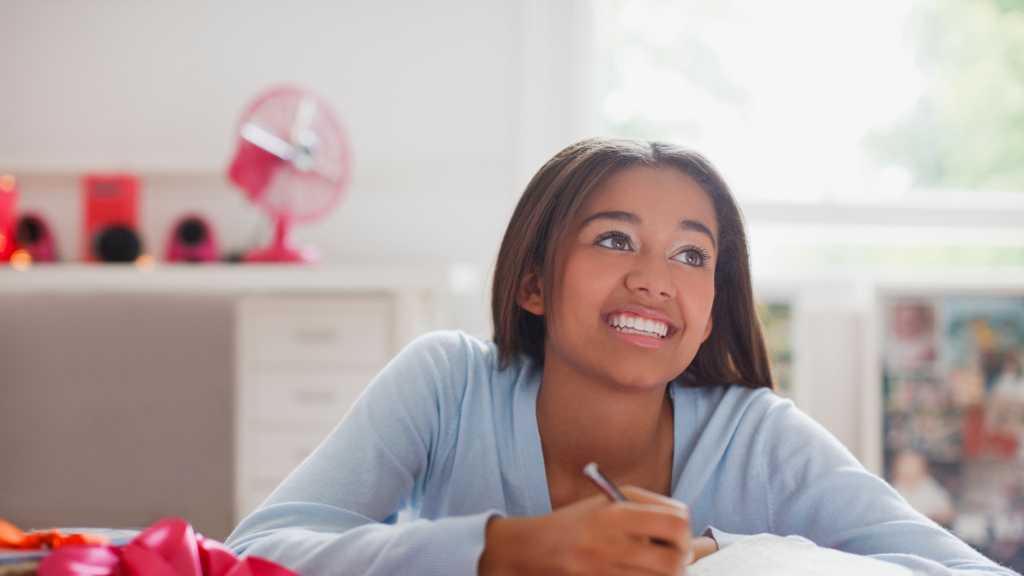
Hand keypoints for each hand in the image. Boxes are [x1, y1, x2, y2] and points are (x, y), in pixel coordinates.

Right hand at [479, 486, 693, 575]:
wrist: (528, 551)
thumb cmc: (574, 525)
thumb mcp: (607, 502)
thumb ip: (653, 510)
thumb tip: (701, 541)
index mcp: (612, 514)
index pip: (675, 521)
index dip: (685, 529)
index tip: (679, 533)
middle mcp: (607, 544)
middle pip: (673, 561)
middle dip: (681, 560)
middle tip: (675, 556)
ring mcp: (601, 572)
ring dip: (666, 575)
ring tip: (657, 566)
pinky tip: (638, 573)